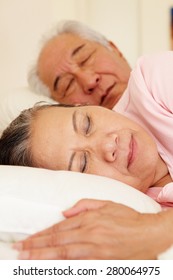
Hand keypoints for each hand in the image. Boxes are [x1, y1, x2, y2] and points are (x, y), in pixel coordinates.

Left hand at [14, 199, 172, 259]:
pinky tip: (52, 268)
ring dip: (44, 257)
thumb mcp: (106, 204)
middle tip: (20, 251)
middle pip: (58, 242)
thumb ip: (84, 205)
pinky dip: (64, 267)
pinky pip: (79, 265)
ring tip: (28, 260)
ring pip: (65, 254)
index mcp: (90, 219)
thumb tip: (64, 213)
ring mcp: (96, 250)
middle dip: (36, 247)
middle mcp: (91, 234)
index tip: (27, 240)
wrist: (148, 233)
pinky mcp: (103, 262)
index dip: (41, 235)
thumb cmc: (127, 217)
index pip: (60, 228)